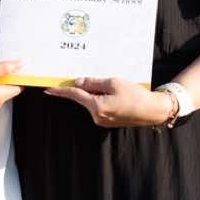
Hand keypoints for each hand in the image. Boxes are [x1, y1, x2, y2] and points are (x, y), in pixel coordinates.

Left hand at [46, 76, 174, 127]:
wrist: (151, 110)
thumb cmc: (135, 95)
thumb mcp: (113, 83)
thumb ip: (93, 83)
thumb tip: (78, 83)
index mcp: (96, 106)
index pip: (75, 95)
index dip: (61, 91)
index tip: (48, 89)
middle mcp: (96, 116)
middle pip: (83, 98)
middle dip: (82, 88)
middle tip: (86, 79)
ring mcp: (102, 120)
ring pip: (91, 102)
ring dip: (94, 93)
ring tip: (111, 86)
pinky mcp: (108, 121)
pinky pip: (98, 107)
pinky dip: (100, 98)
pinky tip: (113, 93)